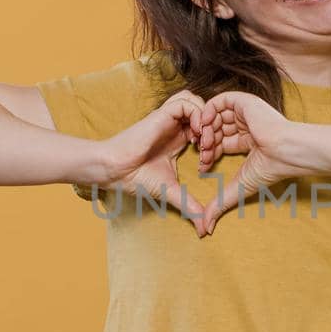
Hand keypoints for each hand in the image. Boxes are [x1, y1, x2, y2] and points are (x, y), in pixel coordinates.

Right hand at [100, 90, 210, 236]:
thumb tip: (205, 230)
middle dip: (214, 127)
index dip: (214, 139)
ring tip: (204, 139)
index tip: (210, 159)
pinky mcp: (161, 114)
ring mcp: (169, 119)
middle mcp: (175, 127)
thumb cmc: (137, 179)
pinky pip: (186, 102)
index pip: (205, 128)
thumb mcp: (172, 192)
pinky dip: (197, 114)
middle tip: (210, 148)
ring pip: (196, 101)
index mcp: (179, 140)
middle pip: (204, 111)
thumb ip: (189, 207)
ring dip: (207, 117)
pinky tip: (196, 134)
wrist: (115, 170)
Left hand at [190, 90, 306, 234]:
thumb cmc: (270, 169)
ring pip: (215, 116)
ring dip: (206, 129)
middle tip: (202, 154)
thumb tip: (205, 229)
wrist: (287, 151)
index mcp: (248, 142)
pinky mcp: (244, 102)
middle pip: (216, 131)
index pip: (220, 145)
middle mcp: (247, 126)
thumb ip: (220, 204)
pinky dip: (208, 110)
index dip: (209, 155)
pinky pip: (219, 100)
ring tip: (205, 141)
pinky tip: (206, 125)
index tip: (204, 166)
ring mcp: (246, 113)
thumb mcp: (239, 187)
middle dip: (206, 143)